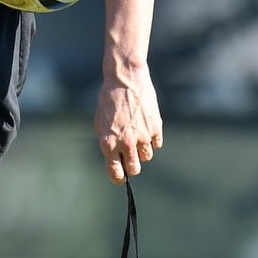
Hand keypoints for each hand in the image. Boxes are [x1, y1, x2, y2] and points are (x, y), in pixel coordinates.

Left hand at [95, 70, 162, 185]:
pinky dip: (152, 139)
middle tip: (130, 157)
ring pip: (147, 157)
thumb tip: (115, 160)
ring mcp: (142, 136)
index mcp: (108, 143)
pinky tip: (145, 127)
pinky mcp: (156, 128)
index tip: (121, 177)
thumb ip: (107, 144)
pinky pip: (157, 144)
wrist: (125, 79)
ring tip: (136, 134)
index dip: (118, 177)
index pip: (116, 173)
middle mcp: (126, 143)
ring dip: (142, 151)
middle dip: (131, 166)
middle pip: (134, 169)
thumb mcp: (100, 123)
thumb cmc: (109, 100)